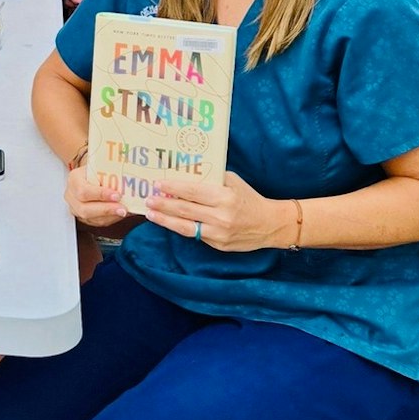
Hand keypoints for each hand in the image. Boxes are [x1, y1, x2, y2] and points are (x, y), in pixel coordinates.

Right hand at [65, 162, 128, 230]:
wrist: (90, 174)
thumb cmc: (97, 169)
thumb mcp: (101, 166)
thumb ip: (111, 173)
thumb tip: (130, 180)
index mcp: (74, 179)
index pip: (83, 191)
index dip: (100, 195)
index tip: (117, 195)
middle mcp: (71, 195)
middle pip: (85, 209)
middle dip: (106, 210)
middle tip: (123, 209)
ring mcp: (75, 208)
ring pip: (91, 218)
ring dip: (110, 216)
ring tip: (124, 212)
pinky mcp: (82, 217)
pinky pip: (96, 222)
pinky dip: (110, 219)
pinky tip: (120, 214)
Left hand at [143, 173, 293, 252]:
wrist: (270, 224)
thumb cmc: (249, 198)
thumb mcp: (233, 182)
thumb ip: (212, 179)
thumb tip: (186, 174)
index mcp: (224, 197)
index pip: (192, 192)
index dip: (173, 189)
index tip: (157, 184)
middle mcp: (221, 216)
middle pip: (185, 210)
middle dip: (163, 205)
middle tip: (147, 199)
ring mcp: (219, 234)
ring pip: (185, 227)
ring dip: (165, 220)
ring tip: (150, 214)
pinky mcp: (219, 246)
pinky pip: (195, 235)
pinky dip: (180, 228)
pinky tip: (169, 222)